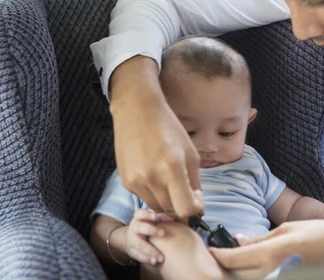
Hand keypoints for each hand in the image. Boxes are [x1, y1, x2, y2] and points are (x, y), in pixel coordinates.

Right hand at [111, 57, 203, 218]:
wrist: (137, 112)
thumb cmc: (169, 129)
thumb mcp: (191, 153)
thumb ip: (195, 182)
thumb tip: (197, 207)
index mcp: (173, 168)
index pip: (185, 209)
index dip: (193, 210)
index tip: (195, 202)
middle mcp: (152, 178)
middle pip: (170, 211)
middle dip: (179, 205)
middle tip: (183, 192)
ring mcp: (136, 181)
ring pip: (156, 206)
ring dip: (165, 201)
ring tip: (167, 181)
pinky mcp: (125, 181)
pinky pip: (143, 197)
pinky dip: (151, 192)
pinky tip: (152, 174)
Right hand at [124, 210, 174, 264]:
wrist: (129, 238)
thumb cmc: (145, 226)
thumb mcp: (150, 220)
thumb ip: (160, 218)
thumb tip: (171, 220)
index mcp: (138, 218)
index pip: (141, 213)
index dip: (148, 215)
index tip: (156, 217)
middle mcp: (134, 227)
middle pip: (140, 227)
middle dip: (151, 230)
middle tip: (163, 233)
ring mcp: (132, 240)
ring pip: (139, 244)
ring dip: (151, 251)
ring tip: (161, 257)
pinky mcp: (132, 251)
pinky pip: (138, 255)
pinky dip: (147, 259)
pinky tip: (155, 262)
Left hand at [210, 220, 323, 278]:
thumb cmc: (323, 237)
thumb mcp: (289, 229)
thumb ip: (260, 238)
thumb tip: (237, 239)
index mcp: (271, 254)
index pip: (231, 259)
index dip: (215, 255)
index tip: (207, 250)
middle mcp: (273, 273)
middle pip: (235, 276)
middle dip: (224, 266)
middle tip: (216, 256)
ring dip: (238, 273)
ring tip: (234, 262)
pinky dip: (254, 275)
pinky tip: (253, 268)